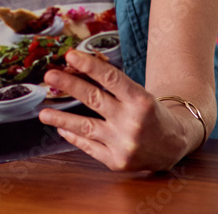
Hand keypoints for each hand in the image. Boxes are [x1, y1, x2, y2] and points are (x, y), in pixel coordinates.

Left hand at [38, 50, 201, 171]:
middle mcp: (133, 122)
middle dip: (70, 86)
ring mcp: (124, 144)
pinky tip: (61, 129)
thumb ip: (112, 86)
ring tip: (43, 113)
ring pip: (86, 127)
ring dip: (61, 119)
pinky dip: (74, 137)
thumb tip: (76, 69)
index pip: (111, 79)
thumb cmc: (151, 113)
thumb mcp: (139, 94)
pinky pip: (89, 147)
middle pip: (95, 99)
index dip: (90, 66)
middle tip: (49, 76)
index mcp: (141, 100)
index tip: (70, 56)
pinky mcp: (117, 161)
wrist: (174, 144)